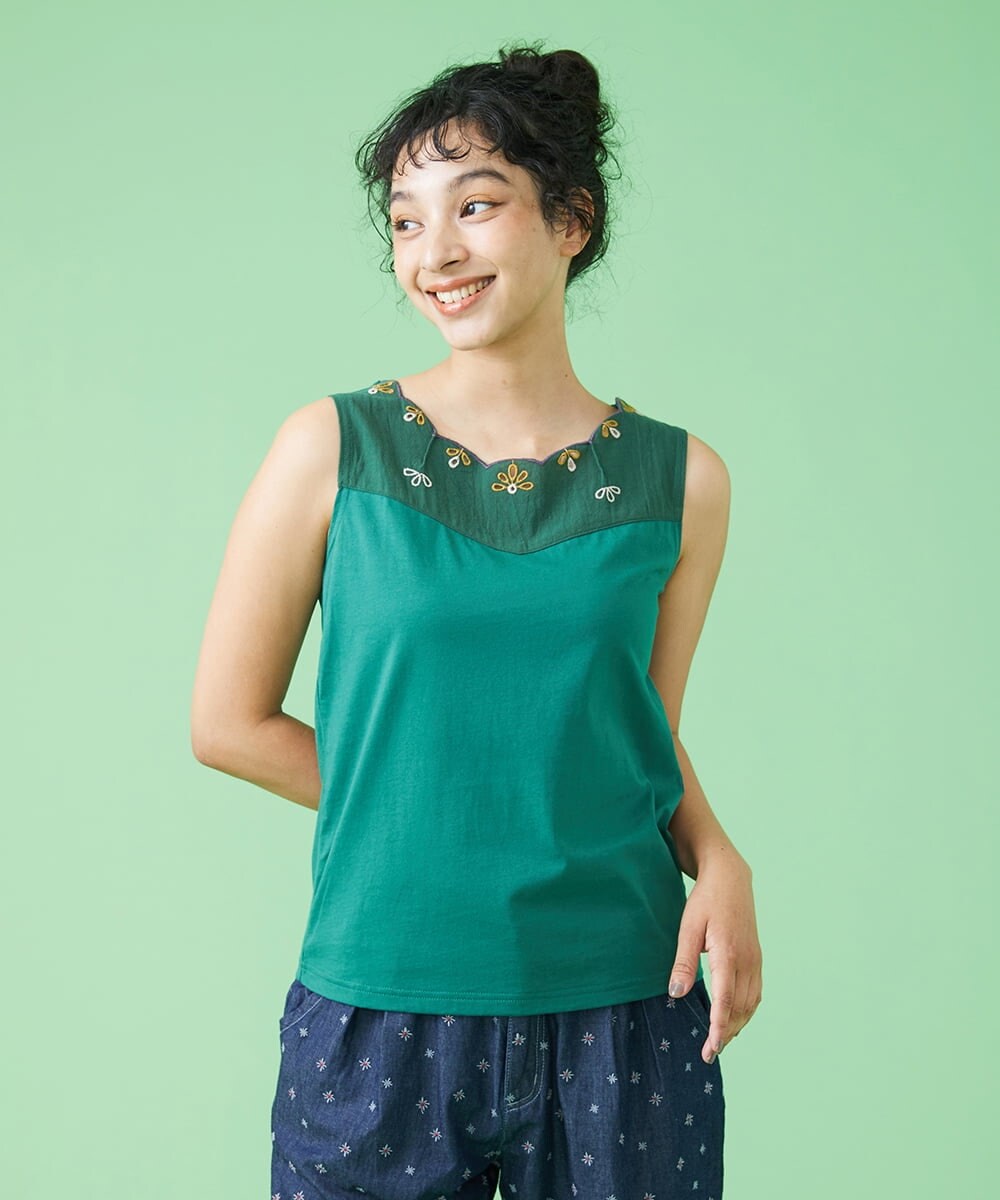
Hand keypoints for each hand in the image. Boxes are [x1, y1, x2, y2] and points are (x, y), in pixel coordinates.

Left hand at [667, 857, 761, 1063]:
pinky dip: (745, 1010)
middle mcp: (747, 961)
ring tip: (720, 1041)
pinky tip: (734, 1018)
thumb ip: (683, 963)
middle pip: (740, 1008)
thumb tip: (676, 995)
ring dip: (737, 1025)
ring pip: (750, 1004)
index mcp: (728, 954)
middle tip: (709, 1053)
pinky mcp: (757, 958)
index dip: (719, 1029)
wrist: (731, 877)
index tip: (710, 1050)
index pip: (726, 1002)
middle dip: (726, 1033)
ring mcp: (755, 960)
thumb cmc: (705, 900)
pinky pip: (755, 993)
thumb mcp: (688, 927)